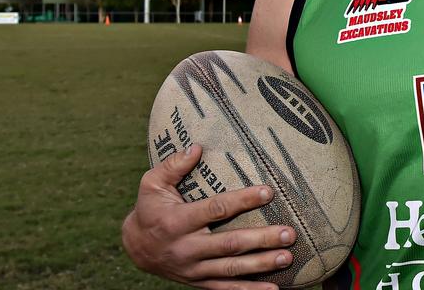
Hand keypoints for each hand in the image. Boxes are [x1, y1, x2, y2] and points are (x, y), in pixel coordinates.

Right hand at [122, 144, 296, 289]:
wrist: (135, 247)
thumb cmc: (149, 209)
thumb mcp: (152, 184)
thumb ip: (173, 165)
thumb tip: (197, 147)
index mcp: (177, 221)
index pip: (216, 209)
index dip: (243, 200)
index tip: (268, 192)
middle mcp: (186, 248)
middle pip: (230, 244)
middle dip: (261, 239)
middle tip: (288, 233)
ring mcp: (193, 268)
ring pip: (231, 269)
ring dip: (261, 264)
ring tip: (287, 257)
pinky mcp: (198, 281)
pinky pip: (226, 289)